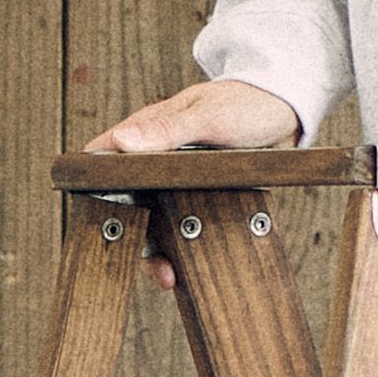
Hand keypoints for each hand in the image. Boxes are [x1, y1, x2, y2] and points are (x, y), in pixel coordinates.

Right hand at [82, 80, 302, 289]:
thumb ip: (167, 130)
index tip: (90, 219)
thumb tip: (120, 141)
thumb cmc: (247, 101)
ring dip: (156, 248)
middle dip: (128, 232)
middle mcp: (158, 154)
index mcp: (151, 128)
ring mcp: (177, 175)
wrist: (289, 111)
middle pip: (125, 198)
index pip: (104, 154)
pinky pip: (182, 221)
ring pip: (153, 217)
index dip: (88, 184)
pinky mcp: (198, 191)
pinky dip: (181, 243)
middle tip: (141, 260)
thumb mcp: (209, 116)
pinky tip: (187, 264)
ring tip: (168, 274)